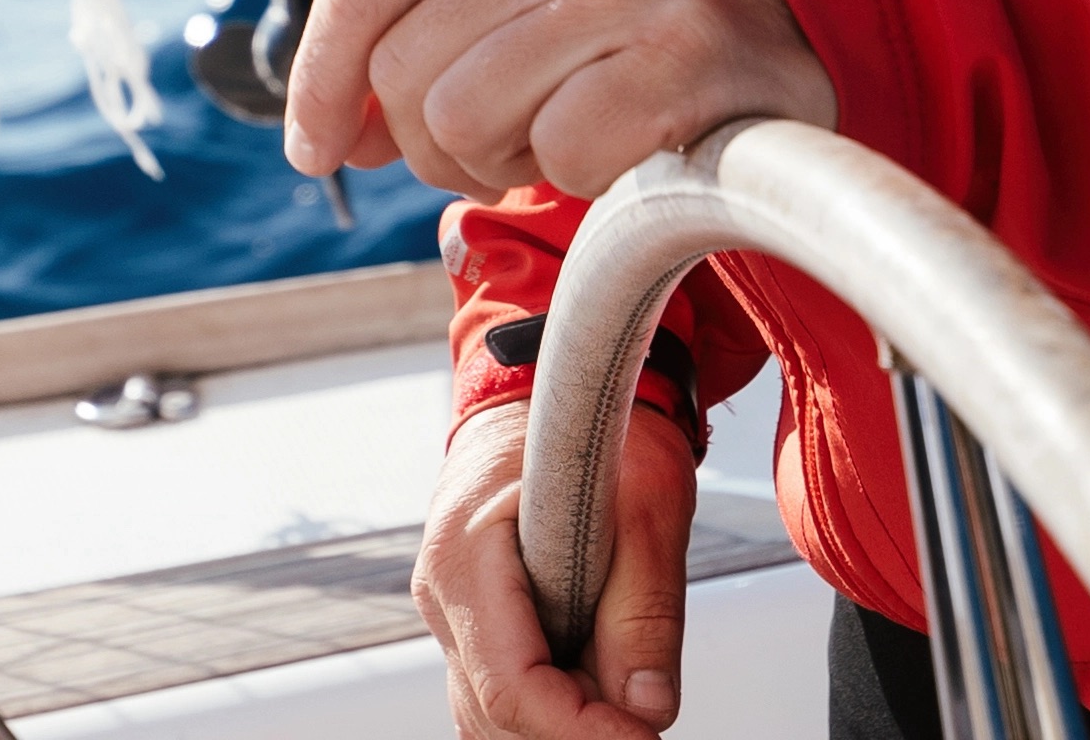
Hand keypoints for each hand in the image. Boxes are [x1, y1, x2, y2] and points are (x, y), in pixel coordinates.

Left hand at [284, 0, 836, 198]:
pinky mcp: (688, 53)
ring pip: (469, 121)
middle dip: (435, 144)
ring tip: (564, 135)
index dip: (318, 84)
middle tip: (502, 147)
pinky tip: (624, 143)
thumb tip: (336, 130)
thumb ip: (431, 30)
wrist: (808, 4)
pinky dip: (583, 176)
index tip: (316, 151)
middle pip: (407, 76)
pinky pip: (565, 156)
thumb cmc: (648, 6)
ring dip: (507, 161)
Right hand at [417, 396, 701, 736]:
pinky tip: (596, 684)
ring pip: (489, 716)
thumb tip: (646, 707)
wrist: (557, 384)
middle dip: (571, 729)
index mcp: (465, 558)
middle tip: (643, 709)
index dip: (579, 728)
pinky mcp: (473, 622)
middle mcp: (443, 593)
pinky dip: (548, 707)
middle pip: (492, 716)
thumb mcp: (646, 501)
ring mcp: (452, 612)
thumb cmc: (593, 423)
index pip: (509, 686)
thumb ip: (645, 608)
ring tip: (621, 686)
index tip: (643, 734)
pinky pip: (498, 693)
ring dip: (559, 722)